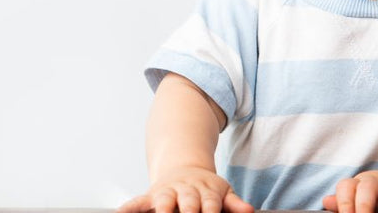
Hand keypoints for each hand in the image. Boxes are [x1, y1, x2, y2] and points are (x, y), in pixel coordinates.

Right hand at [117, 166, 253, 212]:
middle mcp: (185, 191)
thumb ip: (234, 203)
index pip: (210, 207)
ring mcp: (167, 193)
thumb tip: (249, 210)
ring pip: (165, 202)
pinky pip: (138, 202)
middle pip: (188, 205)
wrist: (185, 169)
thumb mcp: (223, 192)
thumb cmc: (206, 188)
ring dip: (163, 210)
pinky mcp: (151, 196)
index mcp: (205, 192)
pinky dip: (129, 208)